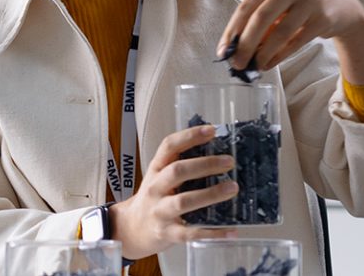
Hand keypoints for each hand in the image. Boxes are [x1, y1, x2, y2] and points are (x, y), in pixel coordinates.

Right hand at [111, 125, 237, 258]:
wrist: (131, 230)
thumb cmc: (153, 199)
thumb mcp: (159, 178)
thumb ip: (180, 166)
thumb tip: (217, 154)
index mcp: (155, 170)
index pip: (169, 147)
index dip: (189, 136)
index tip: (211, 130)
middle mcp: (155, 188)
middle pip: (177, 171)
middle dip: (205, 164)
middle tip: (229, 161)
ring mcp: (160, 212)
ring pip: (184, 201)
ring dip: (210, 194)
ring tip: (232, 188)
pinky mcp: (167, 233)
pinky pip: (191, 233)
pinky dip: (212, 232)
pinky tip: (230, 230)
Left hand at [220, 0, 363, 84]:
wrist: (342, 7)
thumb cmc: (301, 7)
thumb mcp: (281, 4)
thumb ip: (260, 20)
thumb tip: (235, 48)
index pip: (247, 6)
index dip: (232, 30)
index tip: (222, 51)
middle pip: (261, 17)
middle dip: (245, 44)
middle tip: (236, 64)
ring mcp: (310, 1)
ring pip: (280, 31)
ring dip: (264, 53)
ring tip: (255, 66)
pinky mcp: (323, 18)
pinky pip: (296, 41)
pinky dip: (280, 55)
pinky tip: (270, 64)